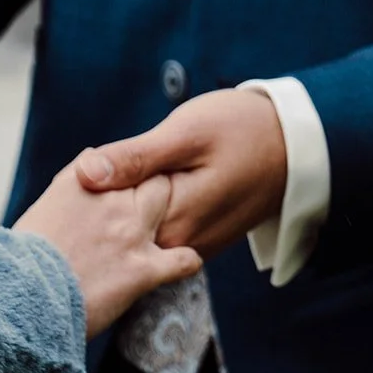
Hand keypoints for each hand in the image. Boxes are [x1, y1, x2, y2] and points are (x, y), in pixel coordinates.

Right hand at [15, 155, 201, 336]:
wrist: (16, 301)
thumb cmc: (21, 259)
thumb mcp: (45, 207)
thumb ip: (74, 179)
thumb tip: (92, 154)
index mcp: (84, 183)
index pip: (128, 162)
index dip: (140, 174)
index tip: (143, 185)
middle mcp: (113, 201)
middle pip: (159, 180)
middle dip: (164, 189)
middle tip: (165, 205)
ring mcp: (131, 234)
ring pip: (174, 207)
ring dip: (178, 217)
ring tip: (178, 227)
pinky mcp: (143, 269)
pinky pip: (185, 259)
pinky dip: (185, 261)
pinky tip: (180, 264)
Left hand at [77, 90, 287, 257]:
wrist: (299, 141)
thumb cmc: (244, 128)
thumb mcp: (187, 132)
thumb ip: (135, 157)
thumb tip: (84, 175)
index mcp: (173, 222)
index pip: (105, 226)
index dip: (81, 202)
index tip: (73, 180)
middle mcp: (183, 244)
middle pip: (119, 235)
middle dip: (99, 210)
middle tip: (87, 182)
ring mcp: (196, 244)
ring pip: (139, 235)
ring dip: (121, 214)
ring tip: (115, 185)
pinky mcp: (205, 237)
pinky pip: (160, 233)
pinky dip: (143, 215)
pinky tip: (141, 192)